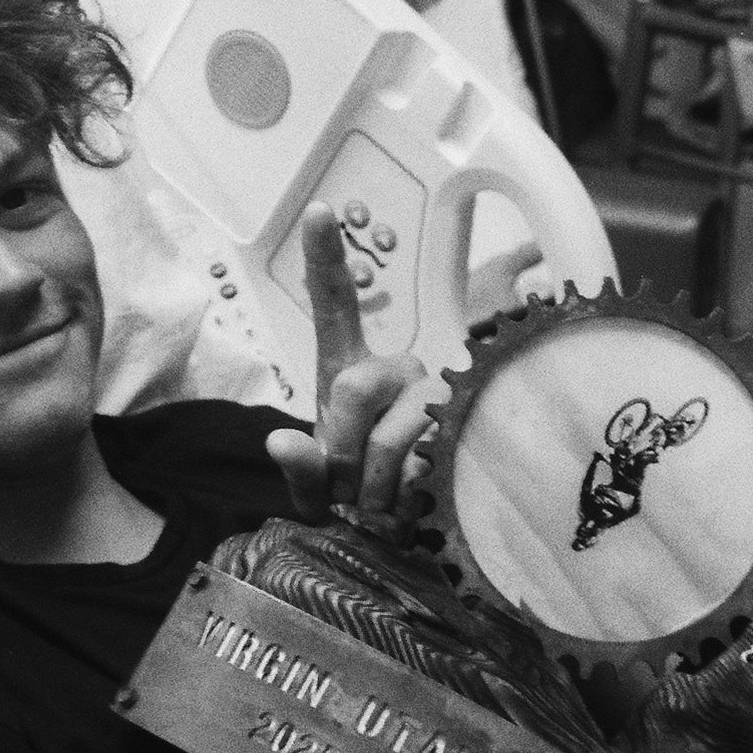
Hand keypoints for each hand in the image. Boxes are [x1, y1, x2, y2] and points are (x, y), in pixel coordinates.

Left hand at [263, 203, 443, 523]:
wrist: (421, 540)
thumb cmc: (365, 503)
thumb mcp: (319, 493)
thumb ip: (299, 470)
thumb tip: (281, 440)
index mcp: (352, 373)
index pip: (335, 309)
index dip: (326, 260)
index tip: (318, 212)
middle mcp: (398, 370)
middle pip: (352, 386)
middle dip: (342, 449)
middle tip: (351, 490)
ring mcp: (437, 394)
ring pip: (391, 434)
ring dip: (376, 486)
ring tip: (385, 504)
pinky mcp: (470, 425)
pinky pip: (428, 461)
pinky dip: (411, 498)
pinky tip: (418, 504)